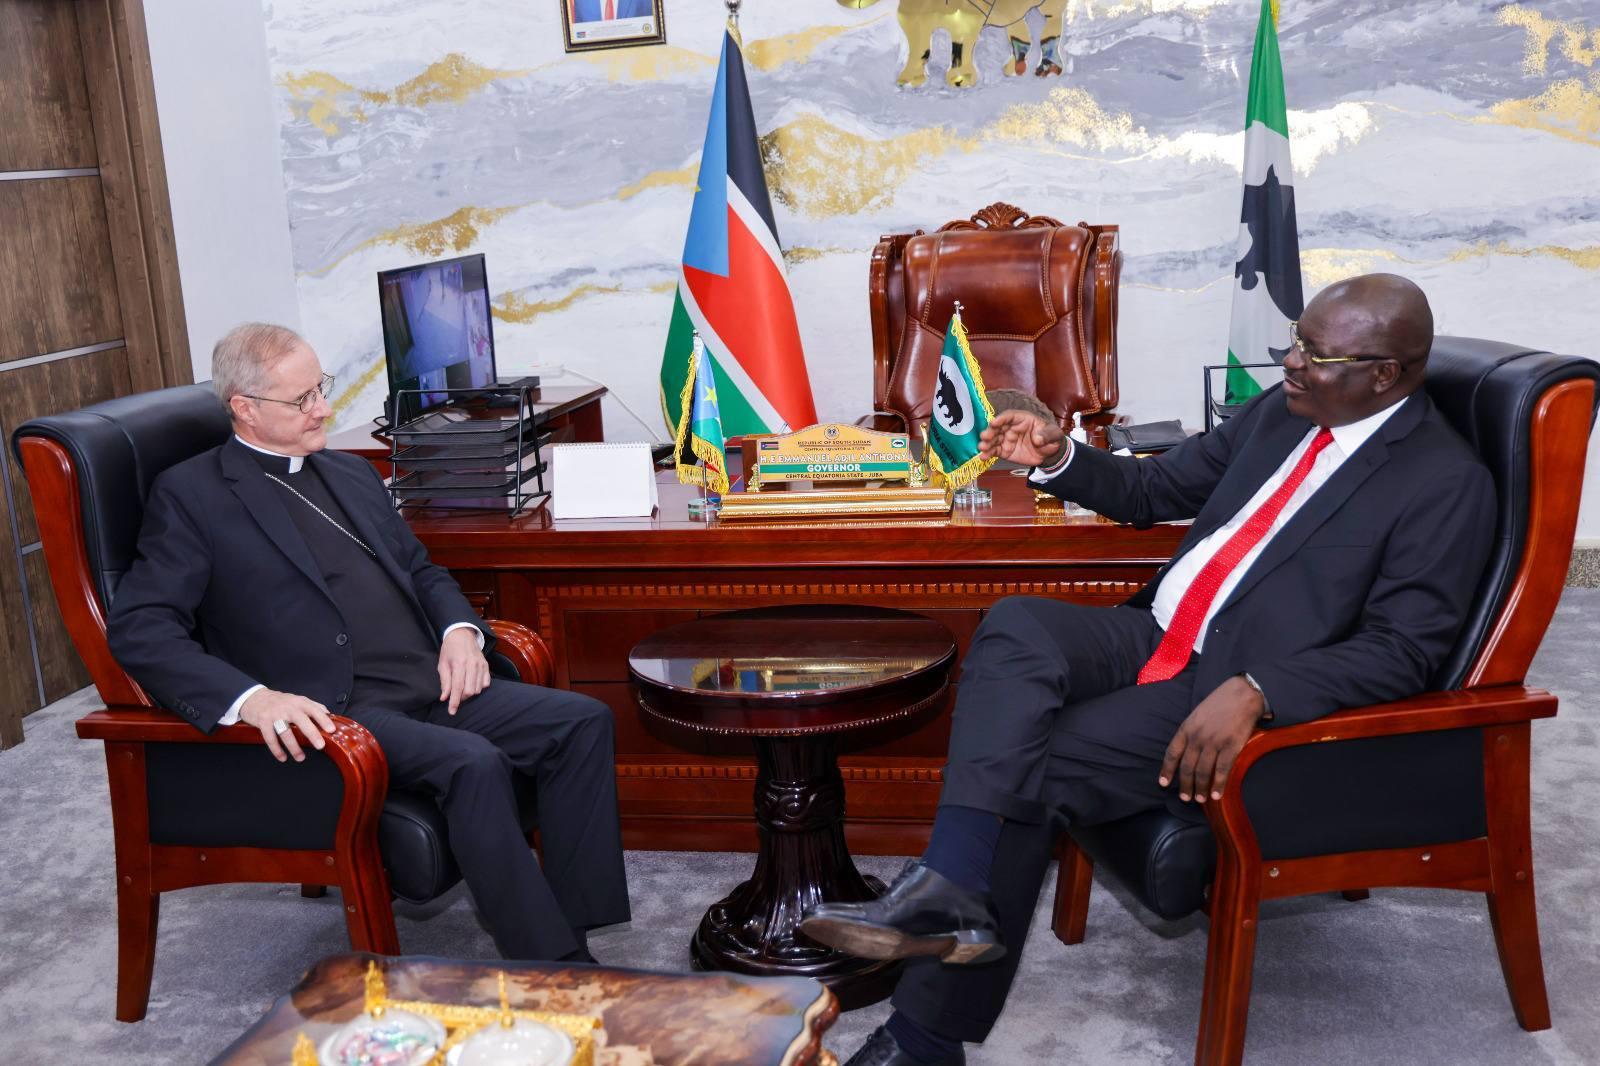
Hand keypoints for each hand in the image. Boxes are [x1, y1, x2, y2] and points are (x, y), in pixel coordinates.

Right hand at [238, 689, 335, 762]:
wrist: (255, 698)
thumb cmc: (280, 702)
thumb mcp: (297, 700)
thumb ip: (313, 707)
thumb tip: (329, 716)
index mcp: (299, 703)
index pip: (314, 710)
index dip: (324, 719)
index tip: (331, 729)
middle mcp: (288, 708)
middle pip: (301, 721)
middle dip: (312, 734)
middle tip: (320, 746)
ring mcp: (275, 715)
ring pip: (286, 732)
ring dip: (294, 747)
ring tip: (300, 757)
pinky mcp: (263, 722)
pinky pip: (270, 738)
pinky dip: (277, 750)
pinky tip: (282, 757)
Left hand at [438, 626, 490, 714]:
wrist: (462, 634)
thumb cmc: (450, 649)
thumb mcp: (442, 664)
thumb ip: (444, 682)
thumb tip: (444, 698)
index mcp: (459, 664)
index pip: (457, 687)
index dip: (454, 701)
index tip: (452, 711)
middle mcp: (472, 665)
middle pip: (470, 691)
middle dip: (461, 698)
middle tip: (455, 695)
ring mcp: (481, 665)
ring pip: (478, 689)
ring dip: (469, 693)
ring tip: (462, 688)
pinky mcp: (486, 666)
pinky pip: (485, 683)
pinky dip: (478, 687)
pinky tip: (471, 683)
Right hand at [978, 410, 1065, 466]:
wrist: (1049, 453)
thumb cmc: (1050, 438)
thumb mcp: (1054, 434)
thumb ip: (1046, 435)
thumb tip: (1038, 439)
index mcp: (1022, 419)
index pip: (1010, 416)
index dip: (1002, 419)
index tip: (994, 422)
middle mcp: (1011, 428)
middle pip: (998, 428)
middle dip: (990, 431)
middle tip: (984, 437)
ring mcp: (1007, 439)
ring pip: (994, 440)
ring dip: (986, 443)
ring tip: (981, 447)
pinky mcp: (1005, 450)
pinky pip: (995, 451)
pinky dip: (988, 454)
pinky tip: (983, 457)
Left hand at [1158, 676, 1265, 803]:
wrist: (1242, 695)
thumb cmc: (1219, 704)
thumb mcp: (1197, 715)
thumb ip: (1191, 732)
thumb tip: (1187, 752)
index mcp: (1186, 728)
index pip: (1172, 753)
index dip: (1167, 770)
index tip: (1163, 784)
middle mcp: (1197, 737)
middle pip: (1187, 767)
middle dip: (1185, 785)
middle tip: (1185, 798)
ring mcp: (1214, 742)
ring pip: (1202, 772)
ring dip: (1200, 789)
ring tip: (1200, 799)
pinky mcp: (1231, 747)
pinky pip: (1222, 771)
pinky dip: (1218, 785)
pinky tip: (1217, 795)